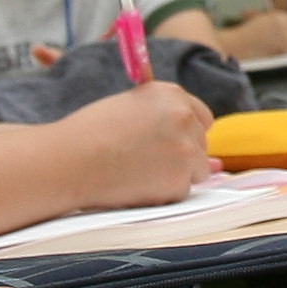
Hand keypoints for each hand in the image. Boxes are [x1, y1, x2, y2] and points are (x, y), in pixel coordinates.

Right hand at [39, 79, 216, 204]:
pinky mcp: (179, 180)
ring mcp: (186, 150)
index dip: (183, 132)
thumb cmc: (90, 133)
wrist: (69, 161)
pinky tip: (136, 184)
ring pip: (197, 170)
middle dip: (180, 154)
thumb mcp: (131, 109)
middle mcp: (185, 118)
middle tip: (143, 159)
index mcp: (172, 94)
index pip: (200, 117)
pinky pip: (181, 191)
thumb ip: (166, 121)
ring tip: (138, 170)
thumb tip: (217, 162)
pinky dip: (163, 193)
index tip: (165, 141)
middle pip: (201, 144)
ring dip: (175, 174)